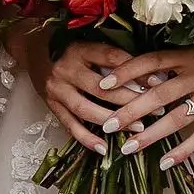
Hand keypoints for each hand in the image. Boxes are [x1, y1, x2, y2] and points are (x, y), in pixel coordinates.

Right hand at [40, 37, 163, 140]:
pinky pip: (70, 125)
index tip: (159, 82)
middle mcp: (66, 69)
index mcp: (80, 49)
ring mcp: (57, 89)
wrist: (33, 50)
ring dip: (113, 120)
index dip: (136, 71)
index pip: (112, 58)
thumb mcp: (90, 44)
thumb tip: (151, 72)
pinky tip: (104, 148)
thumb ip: (113, 58)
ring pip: (87, 109)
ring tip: (138, 128)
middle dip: (131, 100)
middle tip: (156, 109)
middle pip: (101, 88)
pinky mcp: (51, 105)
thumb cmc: (69, 47)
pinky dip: (86, 138)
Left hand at [106, 46, 193, 167]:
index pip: (152, 61)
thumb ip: (175, 66)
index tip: (103, 84)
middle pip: (159, 93)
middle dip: (131, 110)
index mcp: (189, 55)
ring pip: (176, 117)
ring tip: (128, 148)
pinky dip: (183, 149)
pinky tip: (165, 162)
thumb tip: (140, 80)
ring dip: (150, 134)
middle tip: (108, 126)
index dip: (127, 71)